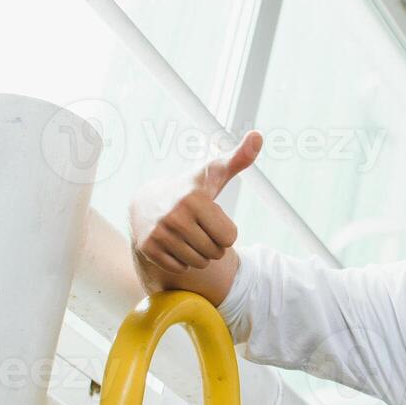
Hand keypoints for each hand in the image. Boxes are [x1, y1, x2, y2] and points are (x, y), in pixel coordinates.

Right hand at [130, 130, 261, 274]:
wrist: (147, 201)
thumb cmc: (191, 188)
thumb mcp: (214, 173)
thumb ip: (239, 158)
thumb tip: (258, 136)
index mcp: (194, 199)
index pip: (230, 238)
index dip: (225, 230)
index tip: (212, 217)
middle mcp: (174, 216)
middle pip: (216, 252)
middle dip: (213, 243)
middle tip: (199, 227)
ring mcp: (158, 233)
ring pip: (199, 263)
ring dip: (199, 254)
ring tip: (188, 235)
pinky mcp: (147, 248)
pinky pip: (181, 268)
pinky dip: (181, 261)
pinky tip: (174, 243)